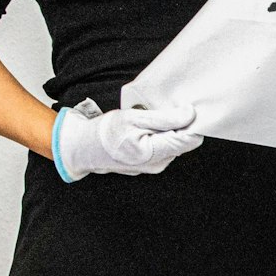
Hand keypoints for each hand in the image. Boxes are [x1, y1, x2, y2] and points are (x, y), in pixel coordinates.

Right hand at [53, 100, 200, 181]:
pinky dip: (160, 137)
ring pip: (174, 144)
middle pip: (183, 142)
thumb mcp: (134, 118)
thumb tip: (190, 114)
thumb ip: (165, 118)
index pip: (189, 140)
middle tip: (160, 112)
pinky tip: (145, 130)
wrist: (83, 148)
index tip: (185, 109)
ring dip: (168, 130)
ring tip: (148, 122)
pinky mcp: (150, 165)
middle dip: (178, 125)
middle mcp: (157, 164)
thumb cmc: (105, 131)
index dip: (192, 123)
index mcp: (153, 153)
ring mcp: (154, 167)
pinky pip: (164, 148)